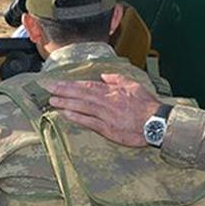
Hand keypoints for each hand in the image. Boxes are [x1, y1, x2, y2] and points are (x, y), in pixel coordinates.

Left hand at [42, 74, 160, 146]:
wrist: (157, 123)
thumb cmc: (147, 105)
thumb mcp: (134, 86)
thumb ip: (117, 79)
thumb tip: (103, 76)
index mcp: (112, 91)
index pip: (87, 86)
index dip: (70, 84)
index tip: (57, 82)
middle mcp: (107, 101)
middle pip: (81, 95)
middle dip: (63, 91)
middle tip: (48, 88)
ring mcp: (106, 116)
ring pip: (82, 107)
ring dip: (66, 103)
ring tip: (52, 101)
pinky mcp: (108, 129)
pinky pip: (89, 122)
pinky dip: (77, 117)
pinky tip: (66, 114)